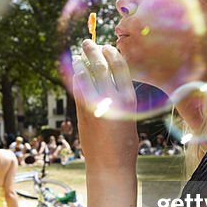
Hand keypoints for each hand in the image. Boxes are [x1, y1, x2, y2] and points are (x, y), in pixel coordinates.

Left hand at [73, 40, 138, 169]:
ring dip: (80, 62)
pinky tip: (76, 72)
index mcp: (128, 97)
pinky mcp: (81, 111)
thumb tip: (109, 76)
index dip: (111, 52)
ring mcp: (94, 104)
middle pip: (100, 64)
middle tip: (87, 42)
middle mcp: (111, 98)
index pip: (119, 65)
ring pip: (85, 74)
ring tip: (79, 55)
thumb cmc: (124, 141)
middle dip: (93, 50)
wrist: (110, 164)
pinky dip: (76, 77)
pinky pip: (77, 87)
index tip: (107, 46)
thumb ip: (121, 95)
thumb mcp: (130, 114)